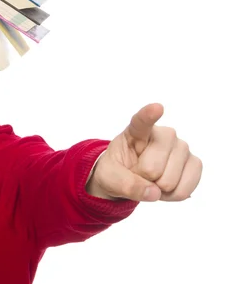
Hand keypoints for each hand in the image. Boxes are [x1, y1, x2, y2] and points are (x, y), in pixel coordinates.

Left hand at [86, 103, 201, 201]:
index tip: (157, 108)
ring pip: (170, 181)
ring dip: (157, 189)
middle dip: (142, 180)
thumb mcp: (109, 177)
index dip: (150, 115)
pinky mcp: (195, 163)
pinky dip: (171, 196)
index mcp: (136, 131)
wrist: (130, 178)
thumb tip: (153, 193)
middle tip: (138, 173)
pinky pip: (185, 189)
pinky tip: (164, 187)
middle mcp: (163, 134)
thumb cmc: (117, 170)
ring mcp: (182, 147)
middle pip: (153, 168)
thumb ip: (125, 184)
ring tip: (151, 179)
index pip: (142, 121)